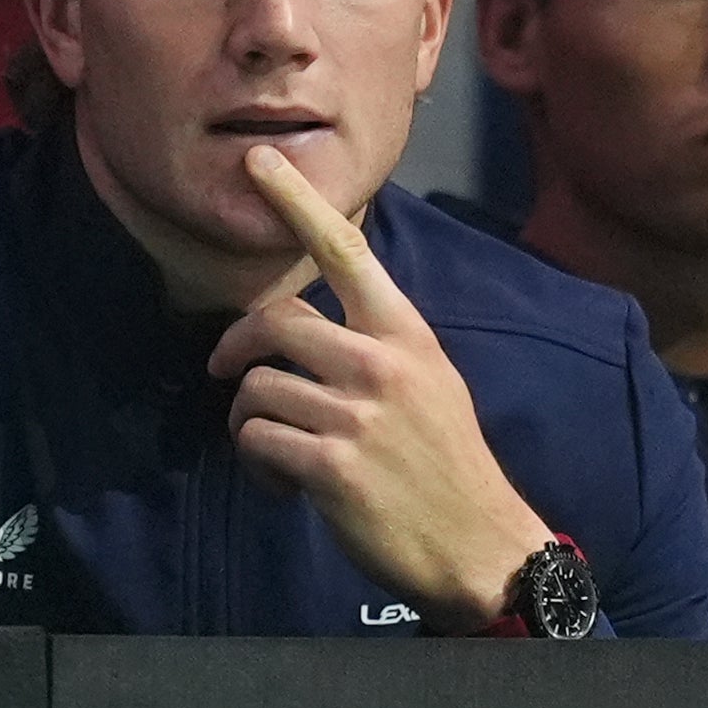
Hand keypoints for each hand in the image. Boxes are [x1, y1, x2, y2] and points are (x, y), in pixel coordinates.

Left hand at [206, 144, 552, 632]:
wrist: (484, 547)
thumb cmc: (449, 464)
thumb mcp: (431, 383)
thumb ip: (377, 346)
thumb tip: (305, 329)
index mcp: (406, 334)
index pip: (346, 251)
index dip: (297, 201)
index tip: (259, 160)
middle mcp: (382, 363)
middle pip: (276, 321)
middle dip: (237, 345)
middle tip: (224, 370)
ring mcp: (357, 415)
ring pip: (258, 388)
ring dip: (249, 421)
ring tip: (276, 452)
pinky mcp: (332, 468)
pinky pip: (257, 441)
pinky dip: (257, 464)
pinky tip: (283, 486)